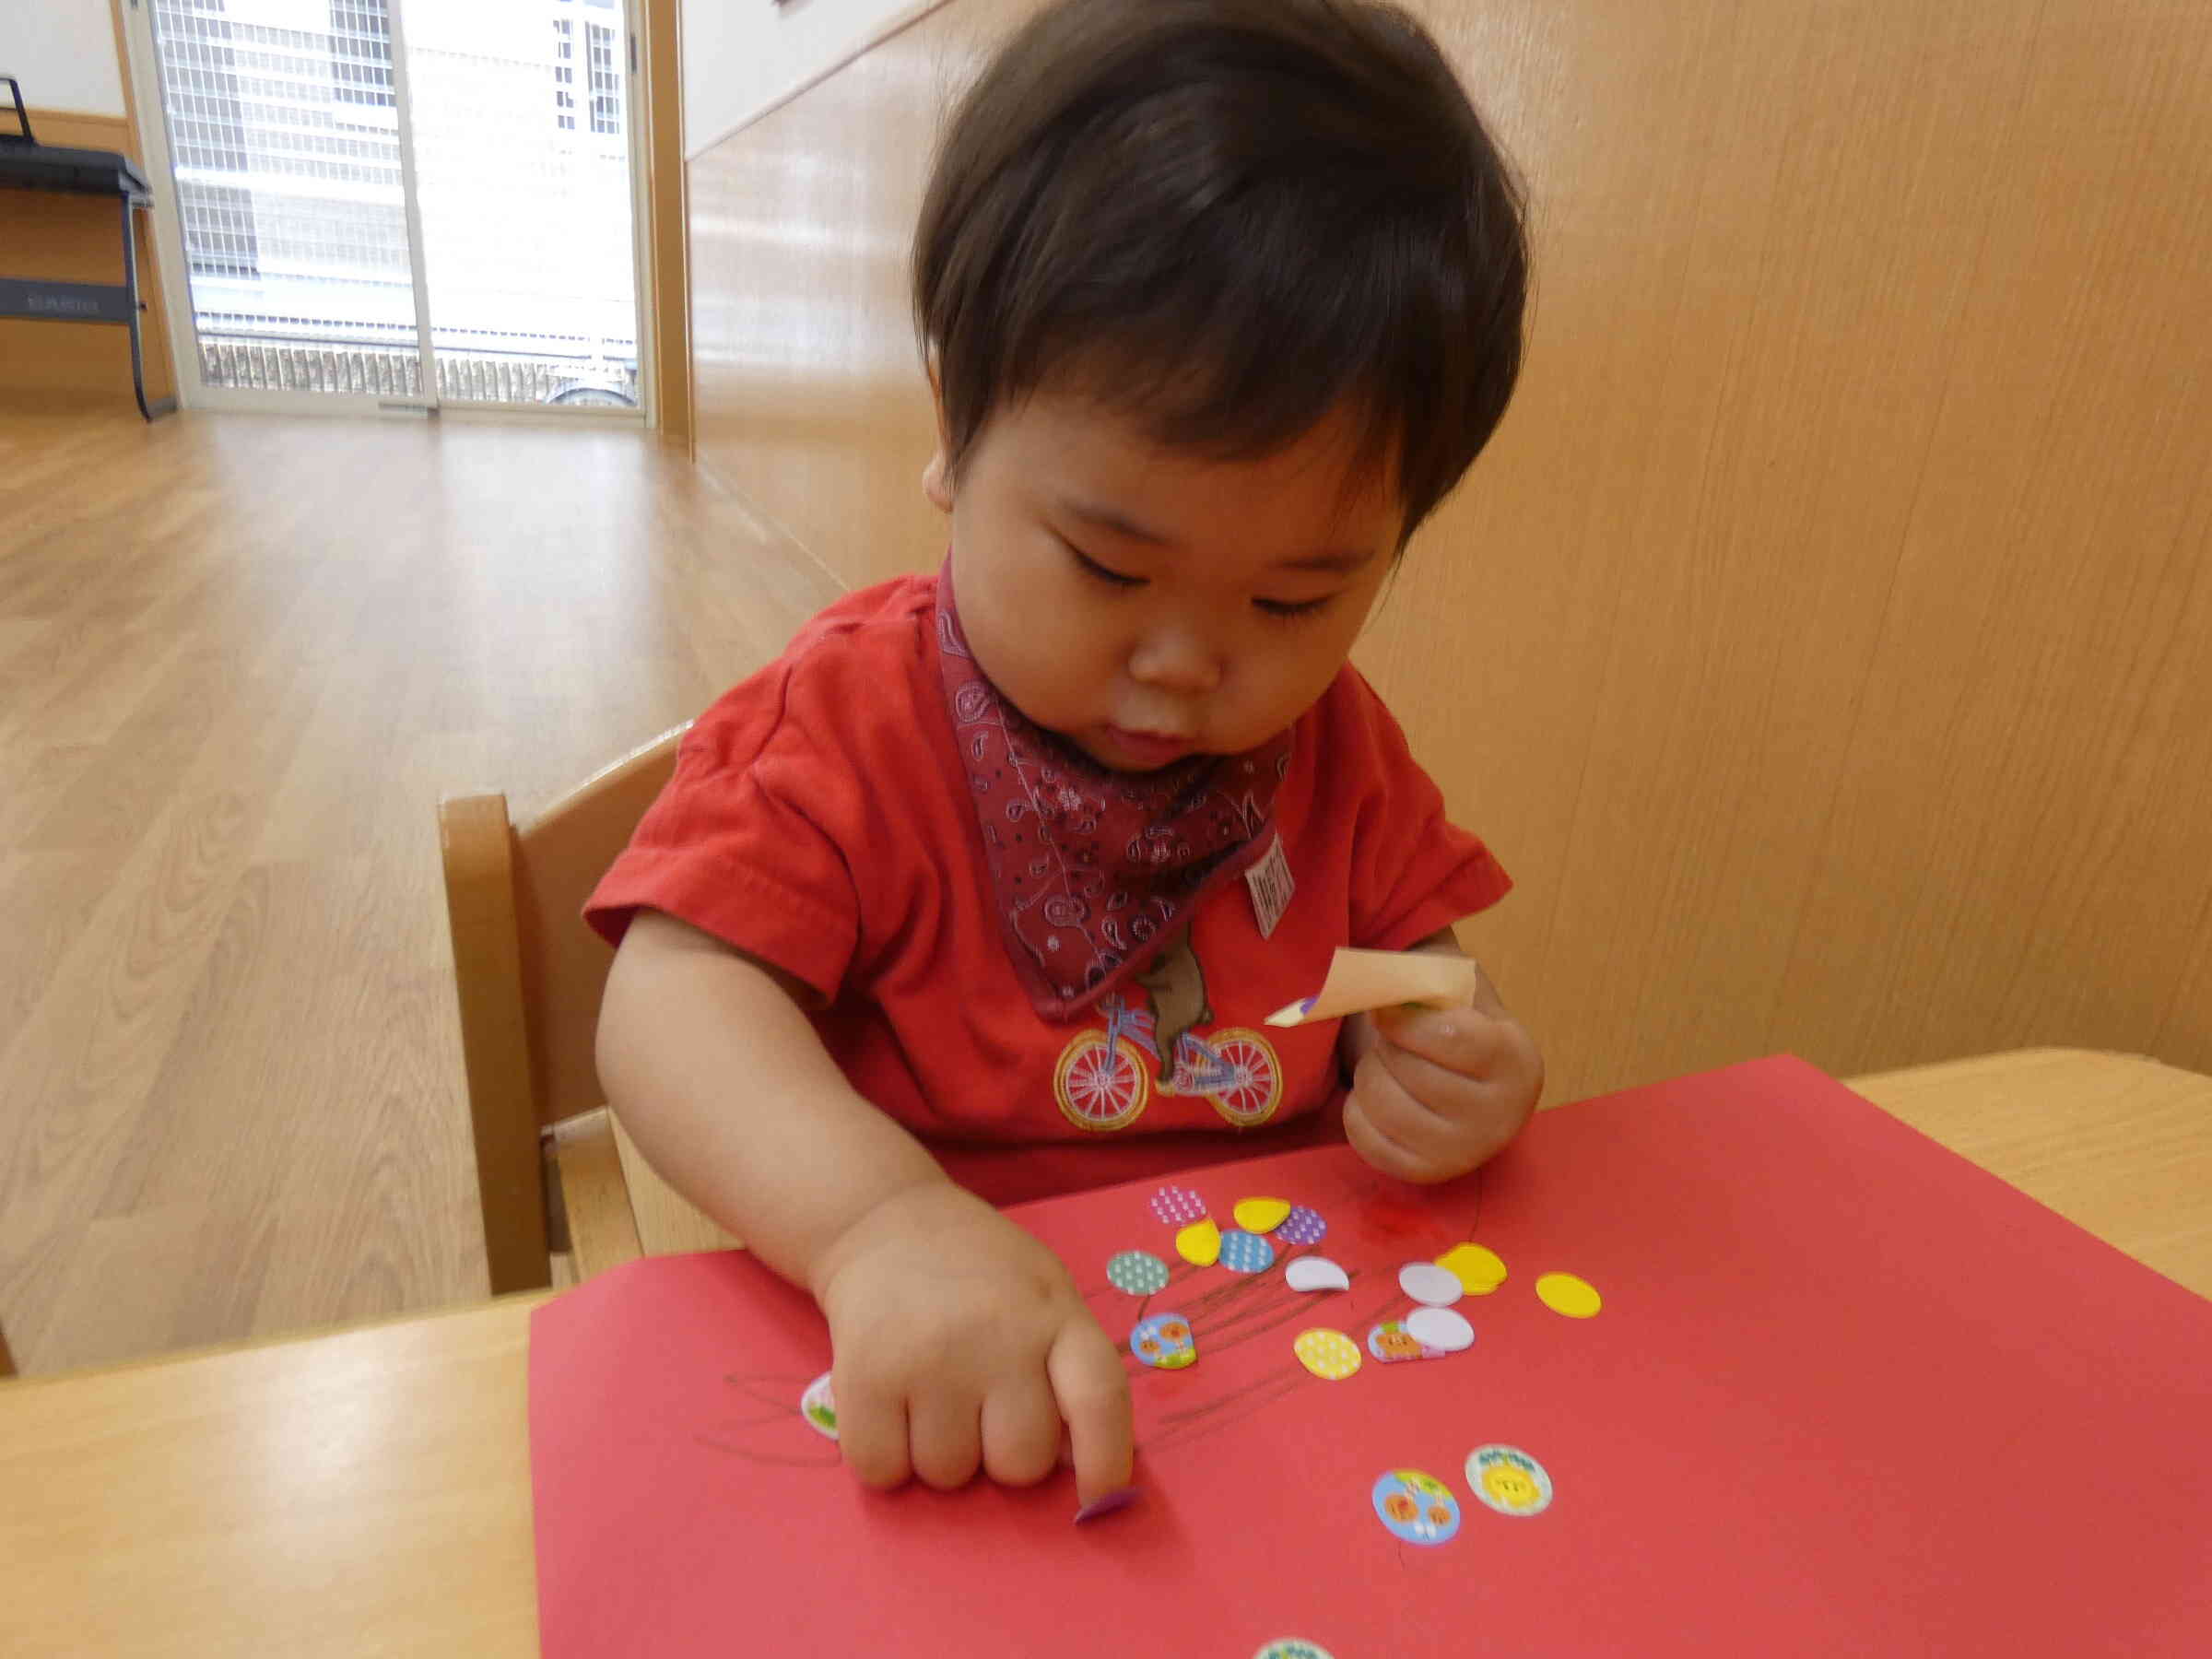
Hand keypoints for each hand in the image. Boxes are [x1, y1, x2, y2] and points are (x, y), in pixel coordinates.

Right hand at [811, 1181, 1133, 1506]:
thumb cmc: (976, 1272)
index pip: (1099, 1398)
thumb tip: (1073, 1465)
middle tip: (978, 1407)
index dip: (1106, 1459)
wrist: (881, 1220)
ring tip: (929, 1394)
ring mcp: (932, 1357)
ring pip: (949, 1475)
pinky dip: (885, 1457)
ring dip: (939, 1454)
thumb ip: (1065, 1365)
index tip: (1098, 1497)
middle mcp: (1000, 1337)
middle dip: (999, 1453)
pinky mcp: (867, 1376)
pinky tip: (889, 1406)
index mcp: (1056, 1315)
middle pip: (1019, 1463)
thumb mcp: (1044, 1294)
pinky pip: (884, 1471)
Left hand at [1341, 965, 1542, 1182]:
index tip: (1387, 1011)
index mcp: (1515, 1061)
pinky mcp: (1427, 1174)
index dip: (1403, 1019)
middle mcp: (1501, 1116)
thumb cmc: (1457, 1022)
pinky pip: (1366, 1139)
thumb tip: (1375, 991)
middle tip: (1392, 1041)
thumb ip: (1423, 982)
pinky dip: (1357, 1110)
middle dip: (1387, 1046)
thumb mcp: (1454, 989)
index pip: (1447, 1035)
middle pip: (1411, 1071)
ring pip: (1385, 1105)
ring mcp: (1465, 1153)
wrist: (1470, 1080)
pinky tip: (1375, 1096)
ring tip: (1384, 1065)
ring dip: (1369, 1074)